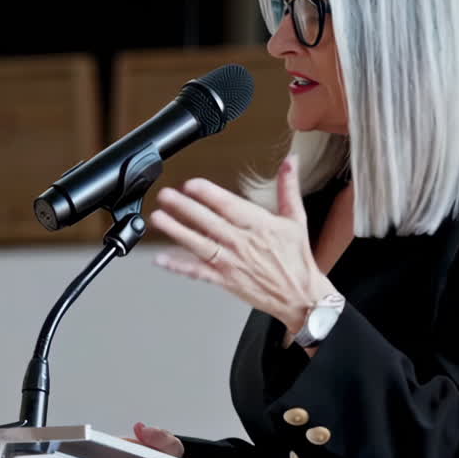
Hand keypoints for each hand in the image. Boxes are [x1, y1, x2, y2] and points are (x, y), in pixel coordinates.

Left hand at [149, 154, 337, 332]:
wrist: (300, 297)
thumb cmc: (296, 259)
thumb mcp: (296, 219)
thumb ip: (289, 187)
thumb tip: (291, 160)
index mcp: (259, 225)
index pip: (229, 206)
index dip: (208, 194)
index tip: (191, 184)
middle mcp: (243, 243)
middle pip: (209, 222)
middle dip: (185, 208)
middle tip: (166, 196)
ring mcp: (232, 263)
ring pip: (199, 245)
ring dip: (177, 231)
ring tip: (158, 219)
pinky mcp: (225, 281)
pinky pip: (198, 272)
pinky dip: (179, 266)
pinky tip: (162, 258)